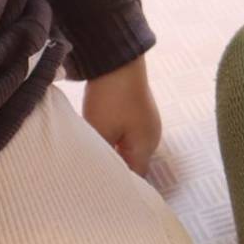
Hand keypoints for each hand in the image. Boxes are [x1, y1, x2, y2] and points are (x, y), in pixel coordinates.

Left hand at [81, 55, 161, 175]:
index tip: (98, 184)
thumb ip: (101, 156)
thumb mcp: (100, 131)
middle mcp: (151, 135)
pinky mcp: (138, 108)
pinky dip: (115, 135)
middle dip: (114, 165)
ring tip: (93, 150)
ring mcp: (146, 120)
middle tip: (92, 169)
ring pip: (128, 146)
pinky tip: (99, 131)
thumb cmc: (111, 98)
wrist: (117, 58)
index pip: (135, 177)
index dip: (117, 183)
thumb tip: (97, 170)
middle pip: (132, 162)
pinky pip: (127, 131)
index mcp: (146, 146)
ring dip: (113, 149)